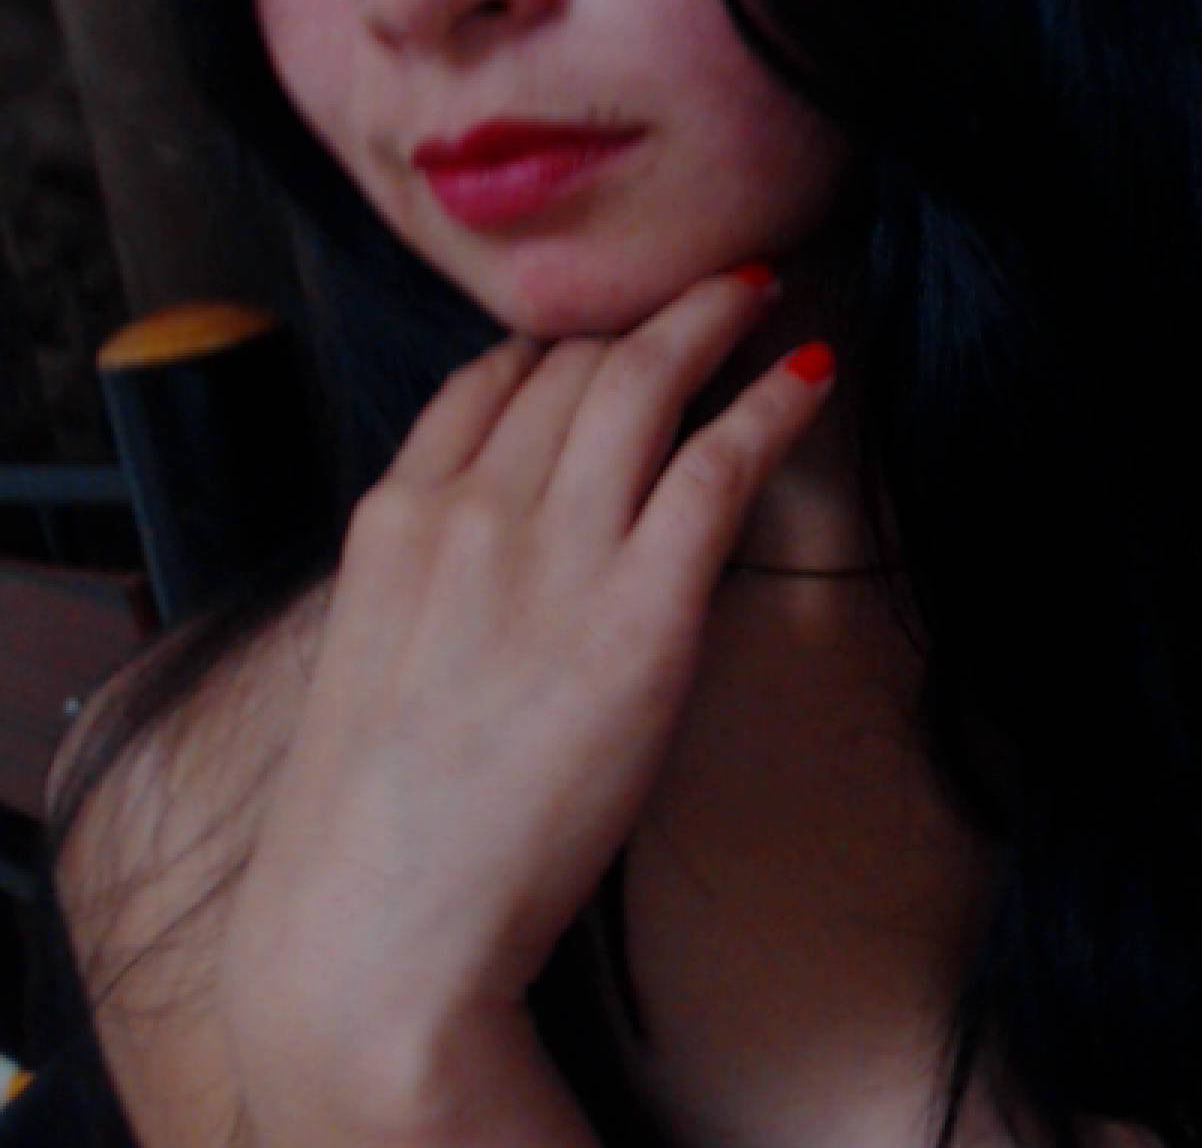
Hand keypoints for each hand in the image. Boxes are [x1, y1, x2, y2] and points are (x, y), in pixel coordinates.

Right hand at [216, 267, 831, 1143]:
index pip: (487, 383)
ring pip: (643, 385)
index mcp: (396, 520)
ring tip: (755, 291)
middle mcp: (473, 511)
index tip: (606, 331)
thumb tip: (503, 557)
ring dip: (708, 321)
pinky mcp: (643, 610)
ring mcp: (557, 553)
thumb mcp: (377, 664)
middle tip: (702, 287)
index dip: (558, 344)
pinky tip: (806, 375)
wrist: (380, 932)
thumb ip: (434, 587)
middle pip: (570, 367)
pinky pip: (717, 466)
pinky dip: (769, 406)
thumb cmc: (379, 825)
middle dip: (642, 314)